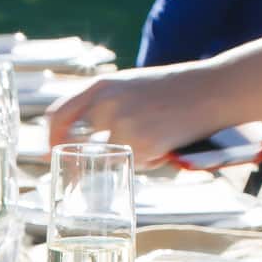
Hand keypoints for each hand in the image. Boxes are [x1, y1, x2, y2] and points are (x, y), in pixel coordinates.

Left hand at [47, 68, 205, 167]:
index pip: (58, 115)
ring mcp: (123, 125)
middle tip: (82, 175)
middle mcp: (107, 104)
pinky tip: (163, 144)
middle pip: (75, 145)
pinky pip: (131, 165)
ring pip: (107, 159)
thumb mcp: (129, 87)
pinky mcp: (141, 145)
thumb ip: (101, 107)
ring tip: (149, 140)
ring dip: (123, 159)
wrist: (211, 88)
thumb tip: (73, 141)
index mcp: (101, 86)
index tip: (52, 155)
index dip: (50, 139)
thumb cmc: (171, 90)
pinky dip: (144, 161)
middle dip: (76, 164)